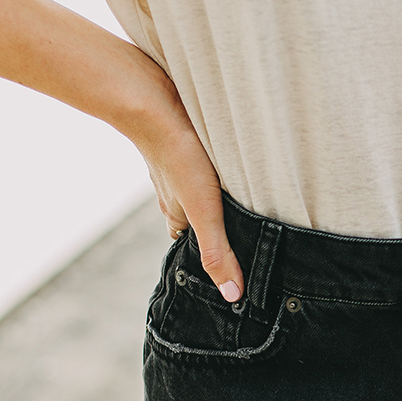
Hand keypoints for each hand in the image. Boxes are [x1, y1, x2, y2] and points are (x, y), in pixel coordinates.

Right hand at [129, 91, 244, 302]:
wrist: (152, 104)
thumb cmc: (179, 158)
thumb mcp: (204, 212)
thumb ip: (218, 253)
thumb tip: (233, 297)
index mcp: (176, 217)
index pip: (193, 244)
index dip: (211, 253)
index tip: (233, 262)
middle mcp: (173, 196)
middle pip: (198, 218)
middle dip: (219, 223)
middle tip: (249, 228)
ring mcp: (176, 168)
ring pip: (201, 189)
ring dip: (219, 193)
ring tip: (247, 195)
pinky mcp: (183, 142)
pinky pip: (201, 160)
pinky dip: (214, 165)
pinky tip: (230, 158)